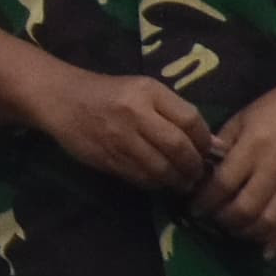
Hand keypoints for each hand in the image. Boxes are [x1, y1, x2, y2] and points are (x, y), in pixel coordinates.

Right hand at [21, 62, 217, 194]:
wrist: (63, 100)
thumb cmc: (110, 93)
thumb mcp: (144, 91)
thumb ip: (177, 113)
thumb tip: (213, 145)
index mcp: (148, 92)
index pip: (189, 120)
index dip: (204, 141)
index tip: (207, 151)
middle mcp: (135, 114)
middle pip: (177, 147)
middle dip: (193, 165)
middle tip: (197, 173)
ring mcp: (119, 138)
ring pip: (160, 167)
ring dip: (177, 180)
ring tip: (182, 182)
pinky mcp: (107, 158)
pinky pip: (140, 177)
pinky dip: (156, 183)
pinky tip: (160, 182)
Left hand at [190, 76, 275, 260]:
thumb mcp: (242, 118)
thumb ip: (223, 145)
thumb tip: (202, 170)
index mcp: (253, 147)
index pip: (223, 185)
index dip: (205, 202)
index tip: (194, 208)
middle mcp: (275, 169)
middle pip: (244, 210)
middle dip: (223, 220)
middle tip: (215, 219)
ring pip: (268, 223)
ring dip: (247, 233)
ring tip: (236, 229)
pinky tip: (265, 252)